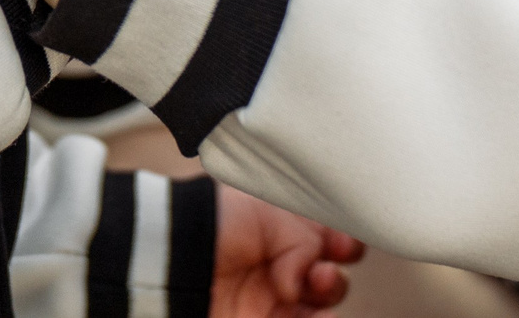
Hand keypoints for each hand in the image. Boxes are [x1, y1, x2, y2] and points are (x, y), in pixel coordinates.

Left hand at [213, 187, 362, 317]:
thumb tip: (312, 272)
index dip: (342, 239)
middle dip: (334, 272)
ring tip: (317, 283)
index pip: (326, 235)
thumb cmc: (217, 221)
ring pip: (320, 303)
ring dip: (330, 293)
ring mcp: (271, 296)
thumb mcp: (270, 211)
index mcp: (282, 226)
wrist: (175, 257)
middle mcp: (280, 261)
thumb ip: (306, 238)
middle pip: (328, 274)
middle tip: (323, 265)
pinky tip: (319, 315)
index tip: (343, 242)